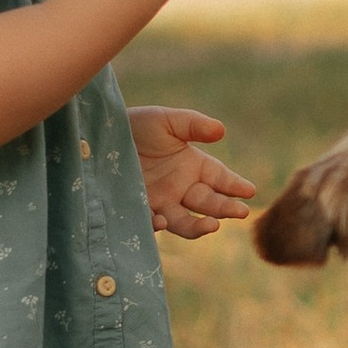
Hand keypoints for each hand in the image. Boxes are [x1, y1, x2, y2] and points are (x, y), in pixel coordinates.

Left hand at [129, 104, 257, 238]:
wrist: (98, 138)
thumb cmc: (135, 126)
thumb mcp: (166, 121)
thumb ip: (193, 125)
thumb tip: (221, 130)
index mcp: (193, 165)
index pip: (220, 178)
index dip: (235, 185)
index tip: (249, 191)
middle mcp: (181, 188)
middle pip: (209, 202)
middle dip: (226, 208)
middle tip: (240, 212)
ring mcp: (161, 203)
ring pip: (186, 222)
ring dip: (200, 226)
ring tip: (212, 226)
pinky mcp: (139, 212)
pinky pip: (152, 224)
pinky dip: (159, 225)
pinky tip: (162, 220)